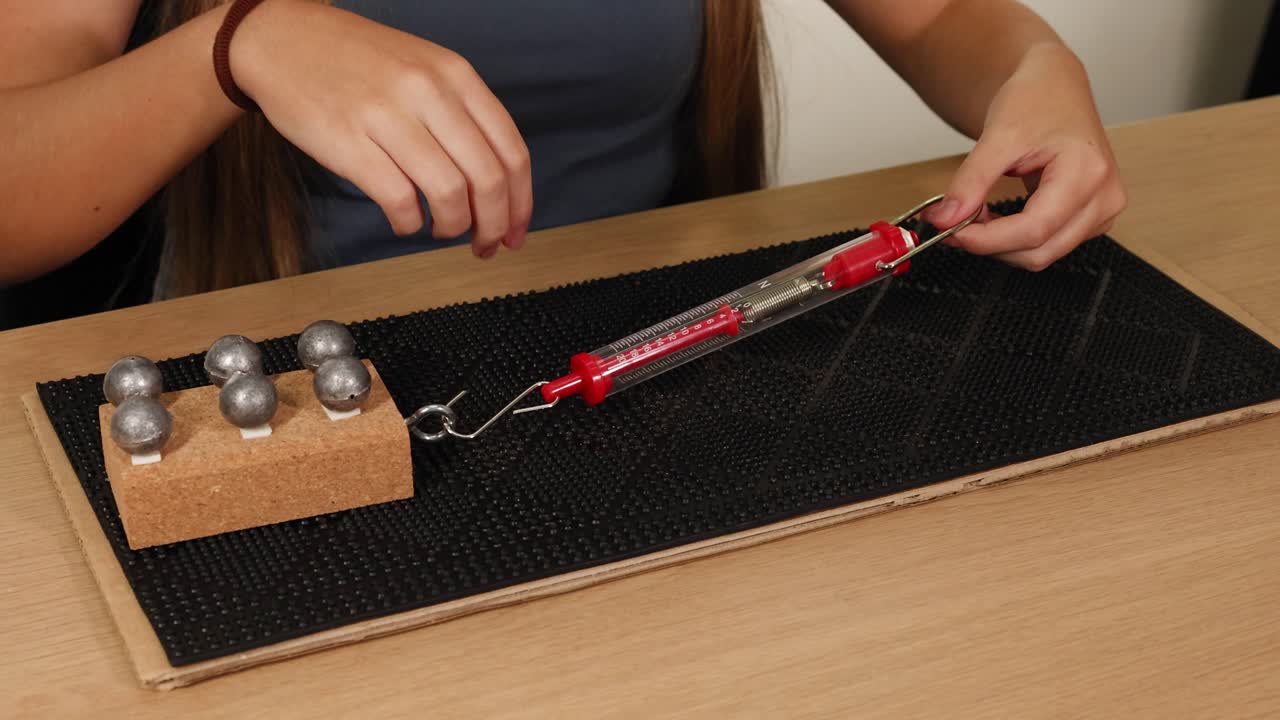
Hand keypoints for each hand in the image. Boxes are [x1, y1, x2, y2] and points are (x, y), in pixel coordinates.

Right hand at [232, 0, 530, 257]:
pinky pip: (399, 200)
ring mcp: (387, 115)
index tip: (516, 232)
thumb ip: (462, 117)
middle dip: (494, 225)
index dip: (521, 203)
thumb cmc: (356, 63)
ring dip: (452, 227)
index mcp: (455, 75)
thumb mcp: (424, 69)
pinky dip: (409, 223)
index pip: (511, 151)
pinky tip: (404, 220)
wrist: (281, 39)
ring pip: (449, 193)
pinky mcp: (348, 142)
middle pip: (488, 179)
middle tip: (485, 245)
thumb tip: (498, 187)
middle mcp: (427, 91)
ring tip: (440, 229)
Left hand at [925, 45, 1125, 270]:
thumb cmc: (1037, 101)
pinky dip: (1016, 240)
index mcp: (1089, 173)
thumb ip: (971, 181)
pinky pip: (1049, 245)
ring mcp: (1102, 211)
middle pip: (1040, 251)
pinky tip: (999, 219)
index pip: (1035, 229)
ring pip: (1043, 254)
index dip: (989, 239)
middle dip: (992, 244)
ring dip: (1002, 245)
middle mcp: (1104, 198)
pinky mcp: (1091, 219)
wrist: (1054, 88)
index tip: (952, 232)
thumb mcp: (997, 137)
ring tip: (976, 215)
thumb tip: (946, 219)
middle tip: (955, 225)